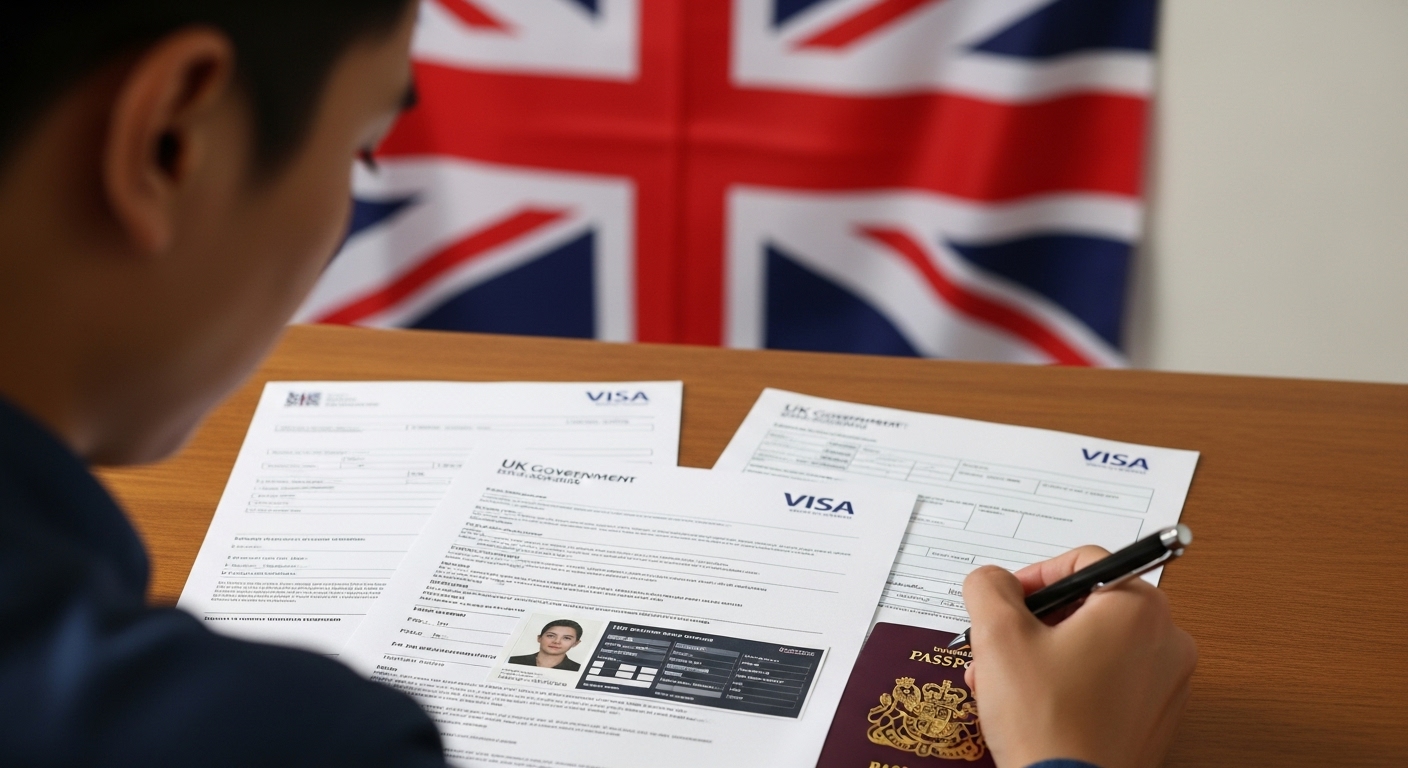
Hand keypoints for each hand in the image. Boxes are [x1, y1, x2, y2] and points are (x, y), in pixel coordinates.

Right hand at [961, 547, 1196, 767]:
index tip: (1005, 601)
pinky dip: (1072, 683)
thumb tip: (993, 580)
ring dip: (1046, 653)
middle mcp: (1167, 640)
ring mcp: (1167, 684)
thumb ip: (989, 587)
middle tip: (999, 646)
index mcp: (1138, 608)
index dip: (1034, 576)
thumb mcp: (998, 636)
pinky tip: (1035, 706)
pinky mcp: (1156, 718)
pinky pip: (1110, 681)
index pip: (1083, 561)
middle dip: (1034, 623)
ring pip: (1096, 644)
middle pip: (1089, 605)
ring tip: (1007, 681)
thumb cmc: (1045, 720)